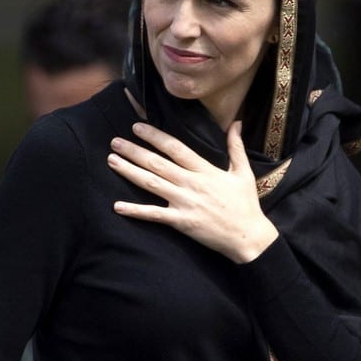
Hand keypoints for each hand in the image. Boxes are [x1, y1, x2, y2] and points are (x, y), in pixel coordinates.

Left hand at [108, 120, 278, 262]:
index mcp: (205, 170)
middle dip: (134, 151)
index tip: (137, 127)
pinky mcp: (181, 222)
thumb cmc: (246, 205)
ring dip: (129, 171)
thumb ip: (236, 146)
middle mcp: (192, 183)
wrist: (248, 237)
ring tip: (112, 160)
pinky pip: (154, 215)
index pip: (175, 148)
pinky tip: (117, 205)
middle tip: (114, 142)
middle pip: (157, 163)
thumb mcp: (243, 172)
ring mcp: (185, 203)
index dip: (155, 136)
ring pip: (151, 183)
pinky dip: (135, 210)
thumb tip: (237, 123)